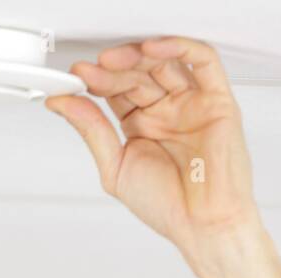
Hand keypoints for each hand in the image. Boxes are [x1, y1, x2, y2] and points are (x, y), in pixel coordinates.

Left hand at [45, 37, 261, 262]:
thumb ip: (92, 130)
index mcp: (142, 124)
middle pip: (138, 74)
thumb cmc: (167, 206)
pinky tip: (150, 50)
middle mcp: (167, 111)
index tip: (72, 79)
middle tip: (88, 73)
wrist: (202, 226)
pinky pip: (203, 62)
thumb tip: (62, 103)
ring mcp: (192, 104)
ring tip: (110, 62)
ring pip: (165, 62)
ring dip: (136, 56)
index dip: (95, 81)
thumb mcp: (115, 167)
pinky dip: (178, 48)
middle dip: (110, 70)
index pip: (117, 90)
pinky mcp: (218, 101)